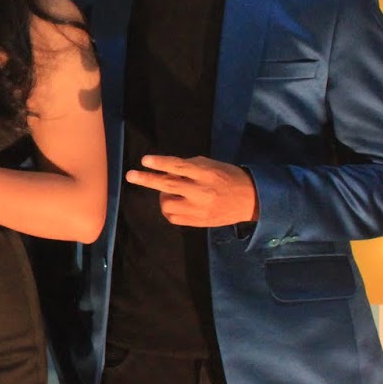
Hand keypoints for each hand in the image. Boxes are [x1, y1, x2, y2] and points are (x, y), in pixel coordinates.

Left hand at [126, 155, 258, 226]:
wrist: (251, 201)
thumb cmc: (228, 177)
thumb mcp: (211, 165)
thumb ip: (188, 167)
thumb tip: (165, 170)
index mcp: (206, 174)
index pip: (179, 166)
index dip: (161, 163)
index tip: (145, 160)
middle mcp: (202, 192)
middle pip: (168, 186)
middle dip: (147, 180)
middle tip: (131, 175)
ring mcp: (200, 209)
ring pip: (167, 204)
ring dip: (163, 196)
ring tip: (170, 192)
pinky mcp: (199, 222)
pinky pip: (173, 217)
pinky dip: (169, 209)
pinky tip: (175, 203)